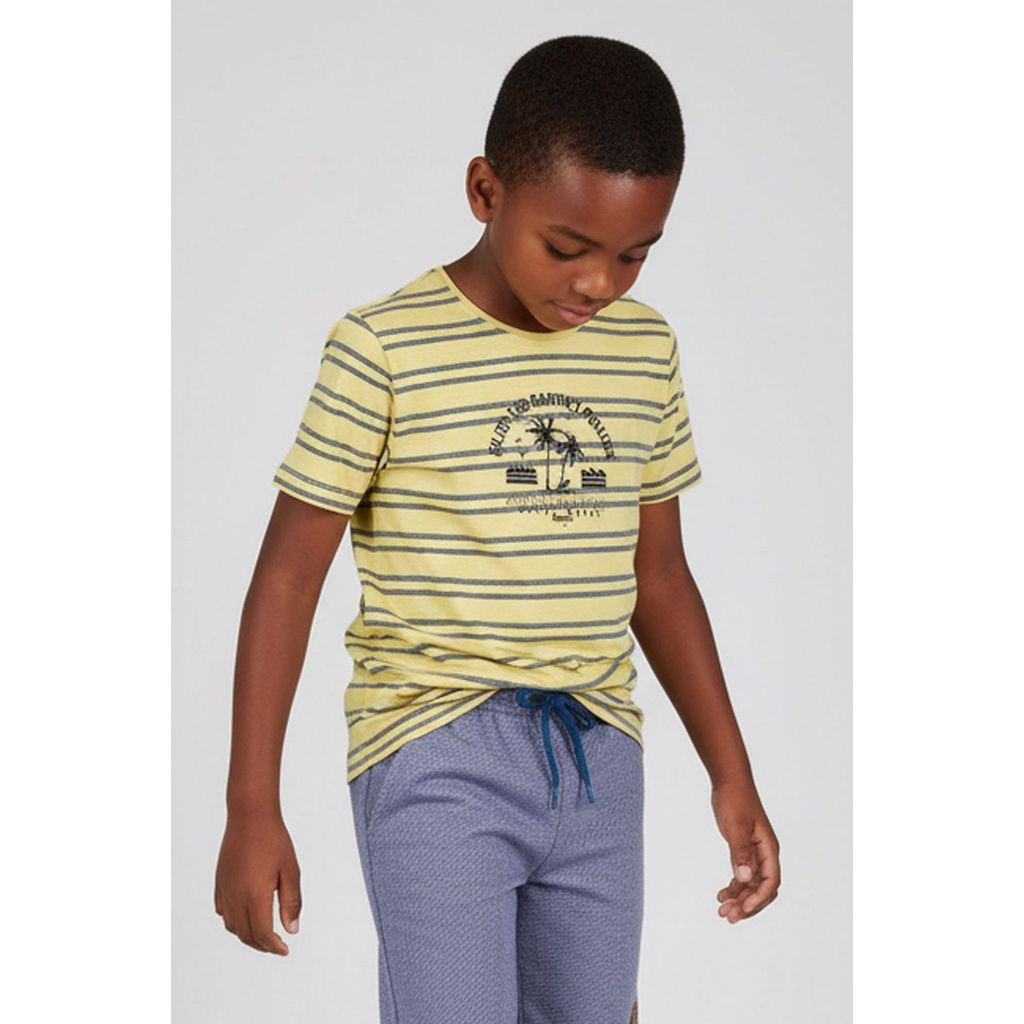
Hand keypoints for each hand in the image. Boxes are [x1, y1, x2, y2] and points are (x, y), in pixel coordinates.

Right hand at [214, 808, 301, 954]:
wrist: (250, 816)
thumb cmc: (274, 840)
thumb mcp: (290, 870)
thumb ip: (291, 902)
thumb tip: (292, 929)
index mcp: (255, 895)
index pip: (262, 934)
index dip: (273, 947)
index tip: (285, 949)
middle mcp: (236, 896)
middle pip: (246, 935)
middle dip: (262, 945)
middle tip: (277, 945)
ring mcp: (225, 890)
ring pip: (232, 926)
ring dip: (247, 935)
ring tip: (264, 933)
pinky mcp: (220, 882)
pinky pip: (223, 911)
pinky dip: (234, 921)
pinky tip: (246, 914)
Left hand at [710, 779, 780, 922]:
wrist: (729, 782)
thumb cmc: (735, 801)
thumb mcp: (735, 827)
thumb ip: (739, 853)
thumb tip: (743, 879)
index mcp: (768, 849)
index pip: (770, 882)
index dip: (758, 899)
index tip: (742, 910)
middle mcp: (765, 854)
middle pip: (761, 889)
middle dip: (747, 905)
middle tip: (728, 917)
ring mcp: (754, 853)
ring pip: (750, 885)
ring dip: (739, 899)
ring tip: (722, 911)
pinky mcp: (743, 850)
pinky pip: (742, 875)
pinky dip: (734, 887)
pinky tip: (721, 895)